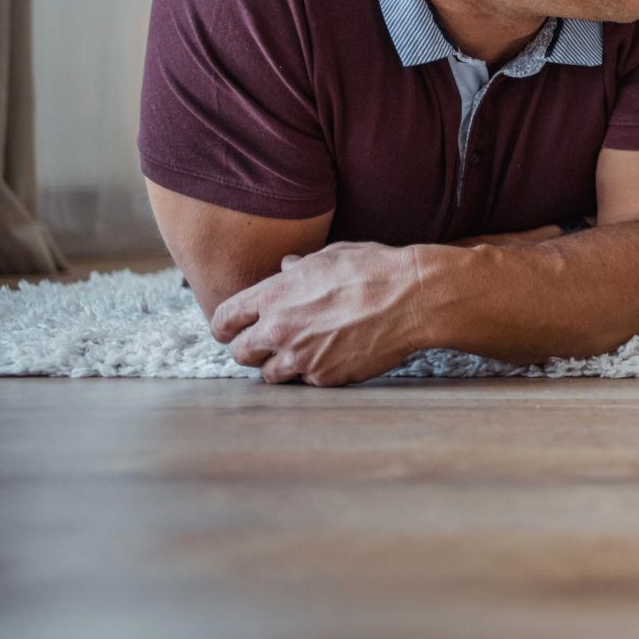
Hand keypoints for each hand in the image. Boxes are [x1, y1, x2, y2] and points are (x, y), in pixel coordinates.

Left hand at [209, 242, 427, 385]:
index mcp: (275, 295)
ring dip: (281, 364)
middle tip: (268, 343)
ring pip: (270, 374)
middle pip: (240, 352)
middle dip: (251, 348)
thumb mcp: (331, 256)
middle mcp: (280, 329)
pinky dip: (314, 372)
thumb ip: (300, 267)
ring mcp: (301, 357)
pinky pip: (306, 382)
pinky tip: (333, 355)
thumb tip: (286, 268)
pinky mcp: (325, 378)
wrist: (413, 299)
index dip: (225, 326)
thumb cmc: (376, 270)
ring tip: (303, 352)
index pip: (225, 318)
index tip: (230, 330)